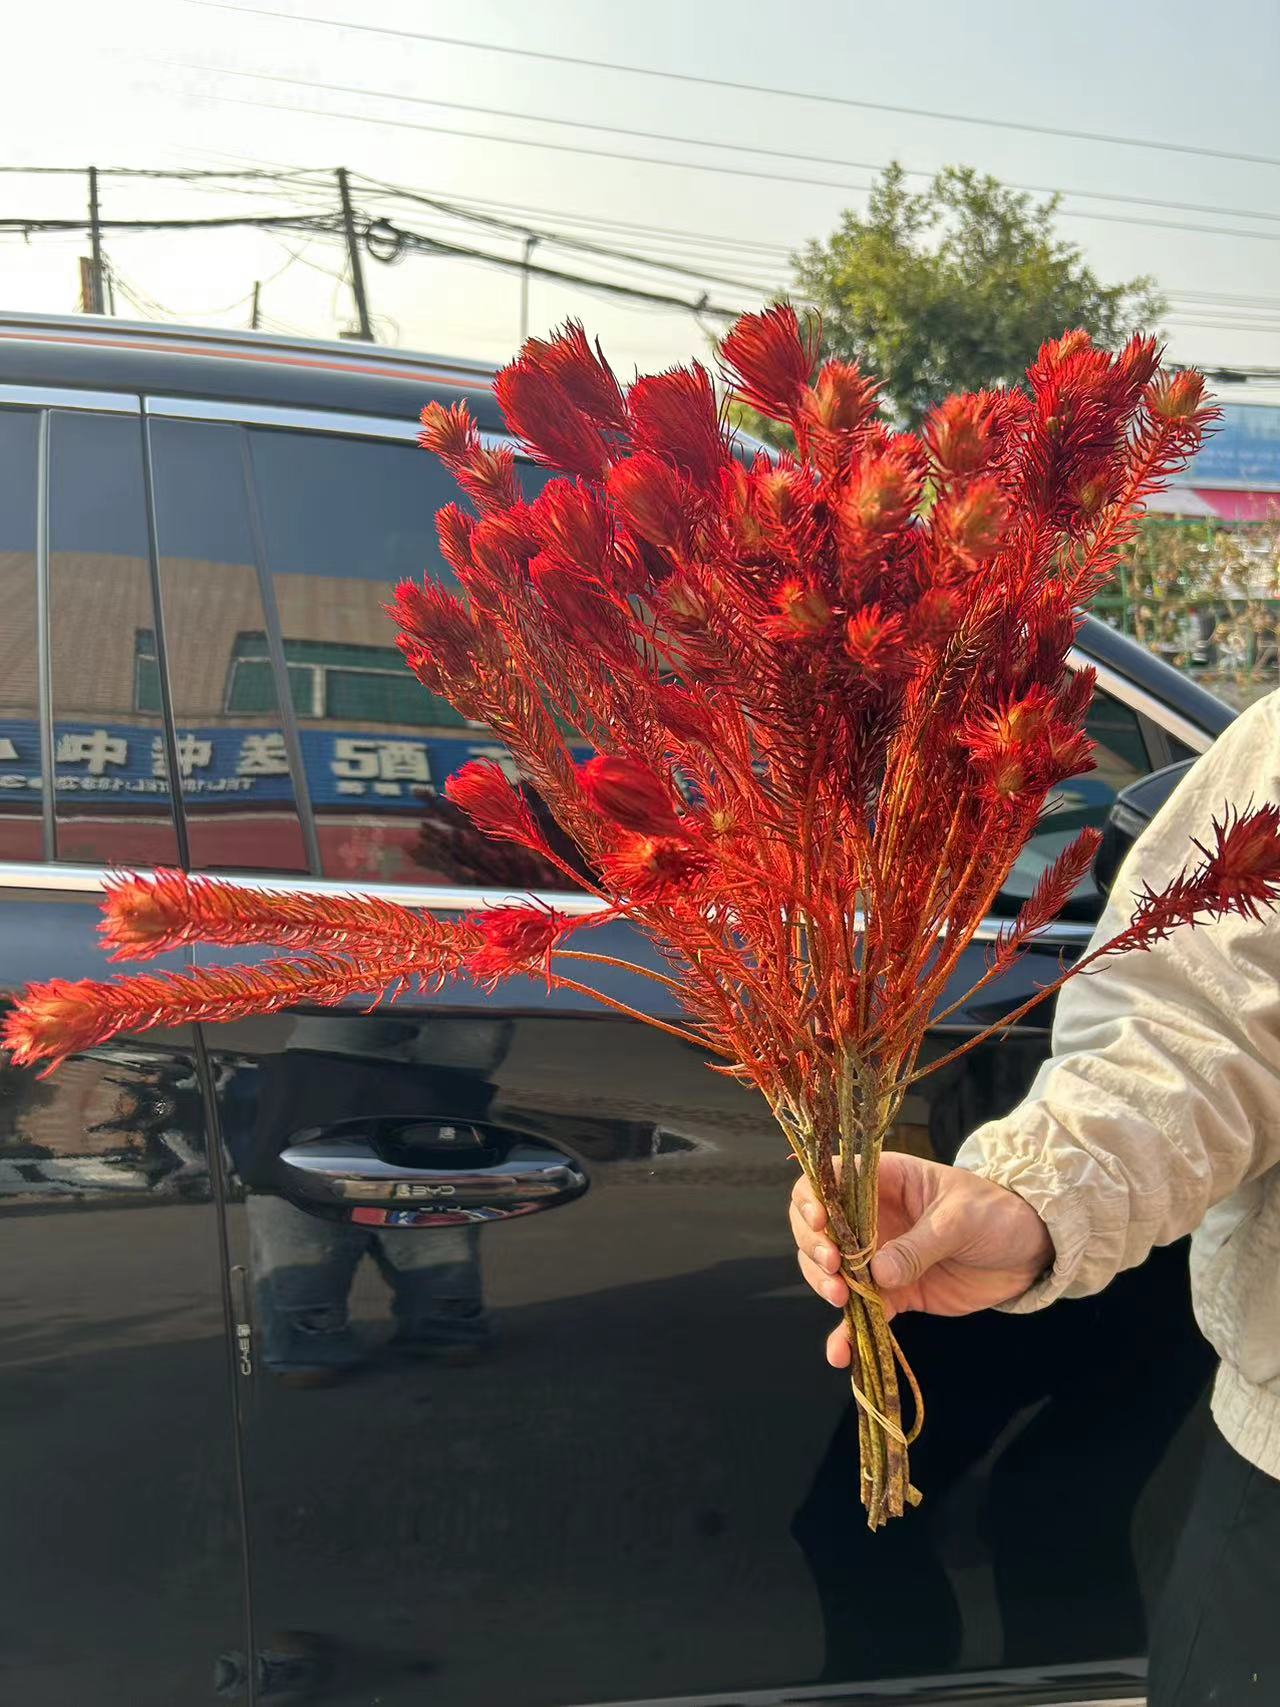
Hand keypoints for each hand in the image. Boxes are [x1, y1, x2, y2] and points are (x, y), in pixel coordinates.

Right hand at [789, 1152, 1054, 1366]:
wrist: (1031, 1250)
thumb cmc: (996, 1213)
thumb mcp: (959, 1220)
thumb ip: (918, 1246)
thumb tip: (877, 1274)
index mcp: (884, 1181)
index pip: (830, 1180)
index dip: (812, 1198)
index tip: (820, 1222)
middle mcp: (872, 1217)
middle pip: (819, 1228)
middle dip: (815, 1248)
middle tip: (833, 1270)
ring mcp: (880, 1257)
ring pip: (831, 1271)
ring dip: (824, 1286)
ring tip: (839, 1301)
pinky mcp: (895, 1294)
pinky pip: (863, 1312)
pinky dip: (848, 1333)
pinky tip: (840, 1353)